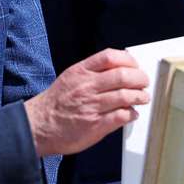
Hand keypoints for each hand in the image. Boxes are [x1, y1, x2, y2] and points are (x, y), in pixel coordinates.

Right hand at [25, 48, 149, 156]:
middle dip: (140, 79)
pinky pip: (121, 116)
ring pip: (125, 96)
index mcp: (80, 72)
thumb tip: (119, 69)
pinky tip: (132, 114)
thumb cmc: (56, 103)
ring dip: (140, 97)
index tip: (135, 66)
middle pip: (122, 76)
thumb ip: (92, 72)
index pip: (110, 57)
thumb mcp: (70, 78)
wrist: (38, 126)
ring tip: (142, 98)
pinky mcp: (95, 125)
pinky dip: (131, 114)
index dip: (128, 60)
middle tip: (144, 83)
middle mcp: (87, 87)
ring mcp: (91, 106)